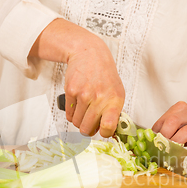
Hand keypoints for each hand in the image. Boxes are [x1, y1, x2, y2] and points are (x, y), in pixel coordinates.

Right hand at [30, 19, 124, 137]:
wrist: (89, 54)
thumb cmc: (104, 75)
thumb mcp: (117, 92)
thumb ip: (114, 113)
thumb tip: (109, 133)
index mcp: (114, 101)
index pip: (108, 127)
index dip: (104, 133)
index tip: (103, 131)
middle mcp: (100, 98)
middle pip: (87, 130)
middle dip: (87, 130)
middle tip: (90, 122)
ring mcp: (84, 95)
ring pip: (76, 124)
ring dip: (79, 121)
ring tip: (84, 110)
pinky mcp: (71, 91)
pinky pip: (69, 115)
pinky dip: (72, 113)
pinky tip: (78, 104)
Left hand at [152, 101, 186, 156]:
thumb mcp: (176, 130)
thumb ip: (163, 133)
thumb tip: (146, 143)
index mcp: (181, 108)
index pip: (164, 119)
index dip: (157, 133)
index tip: (154, 143)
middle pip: (173, 121)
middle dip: (165, 137)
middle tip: (162, 148)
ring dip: (176, 144)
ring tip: (171, 152)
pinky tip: (184, 155)